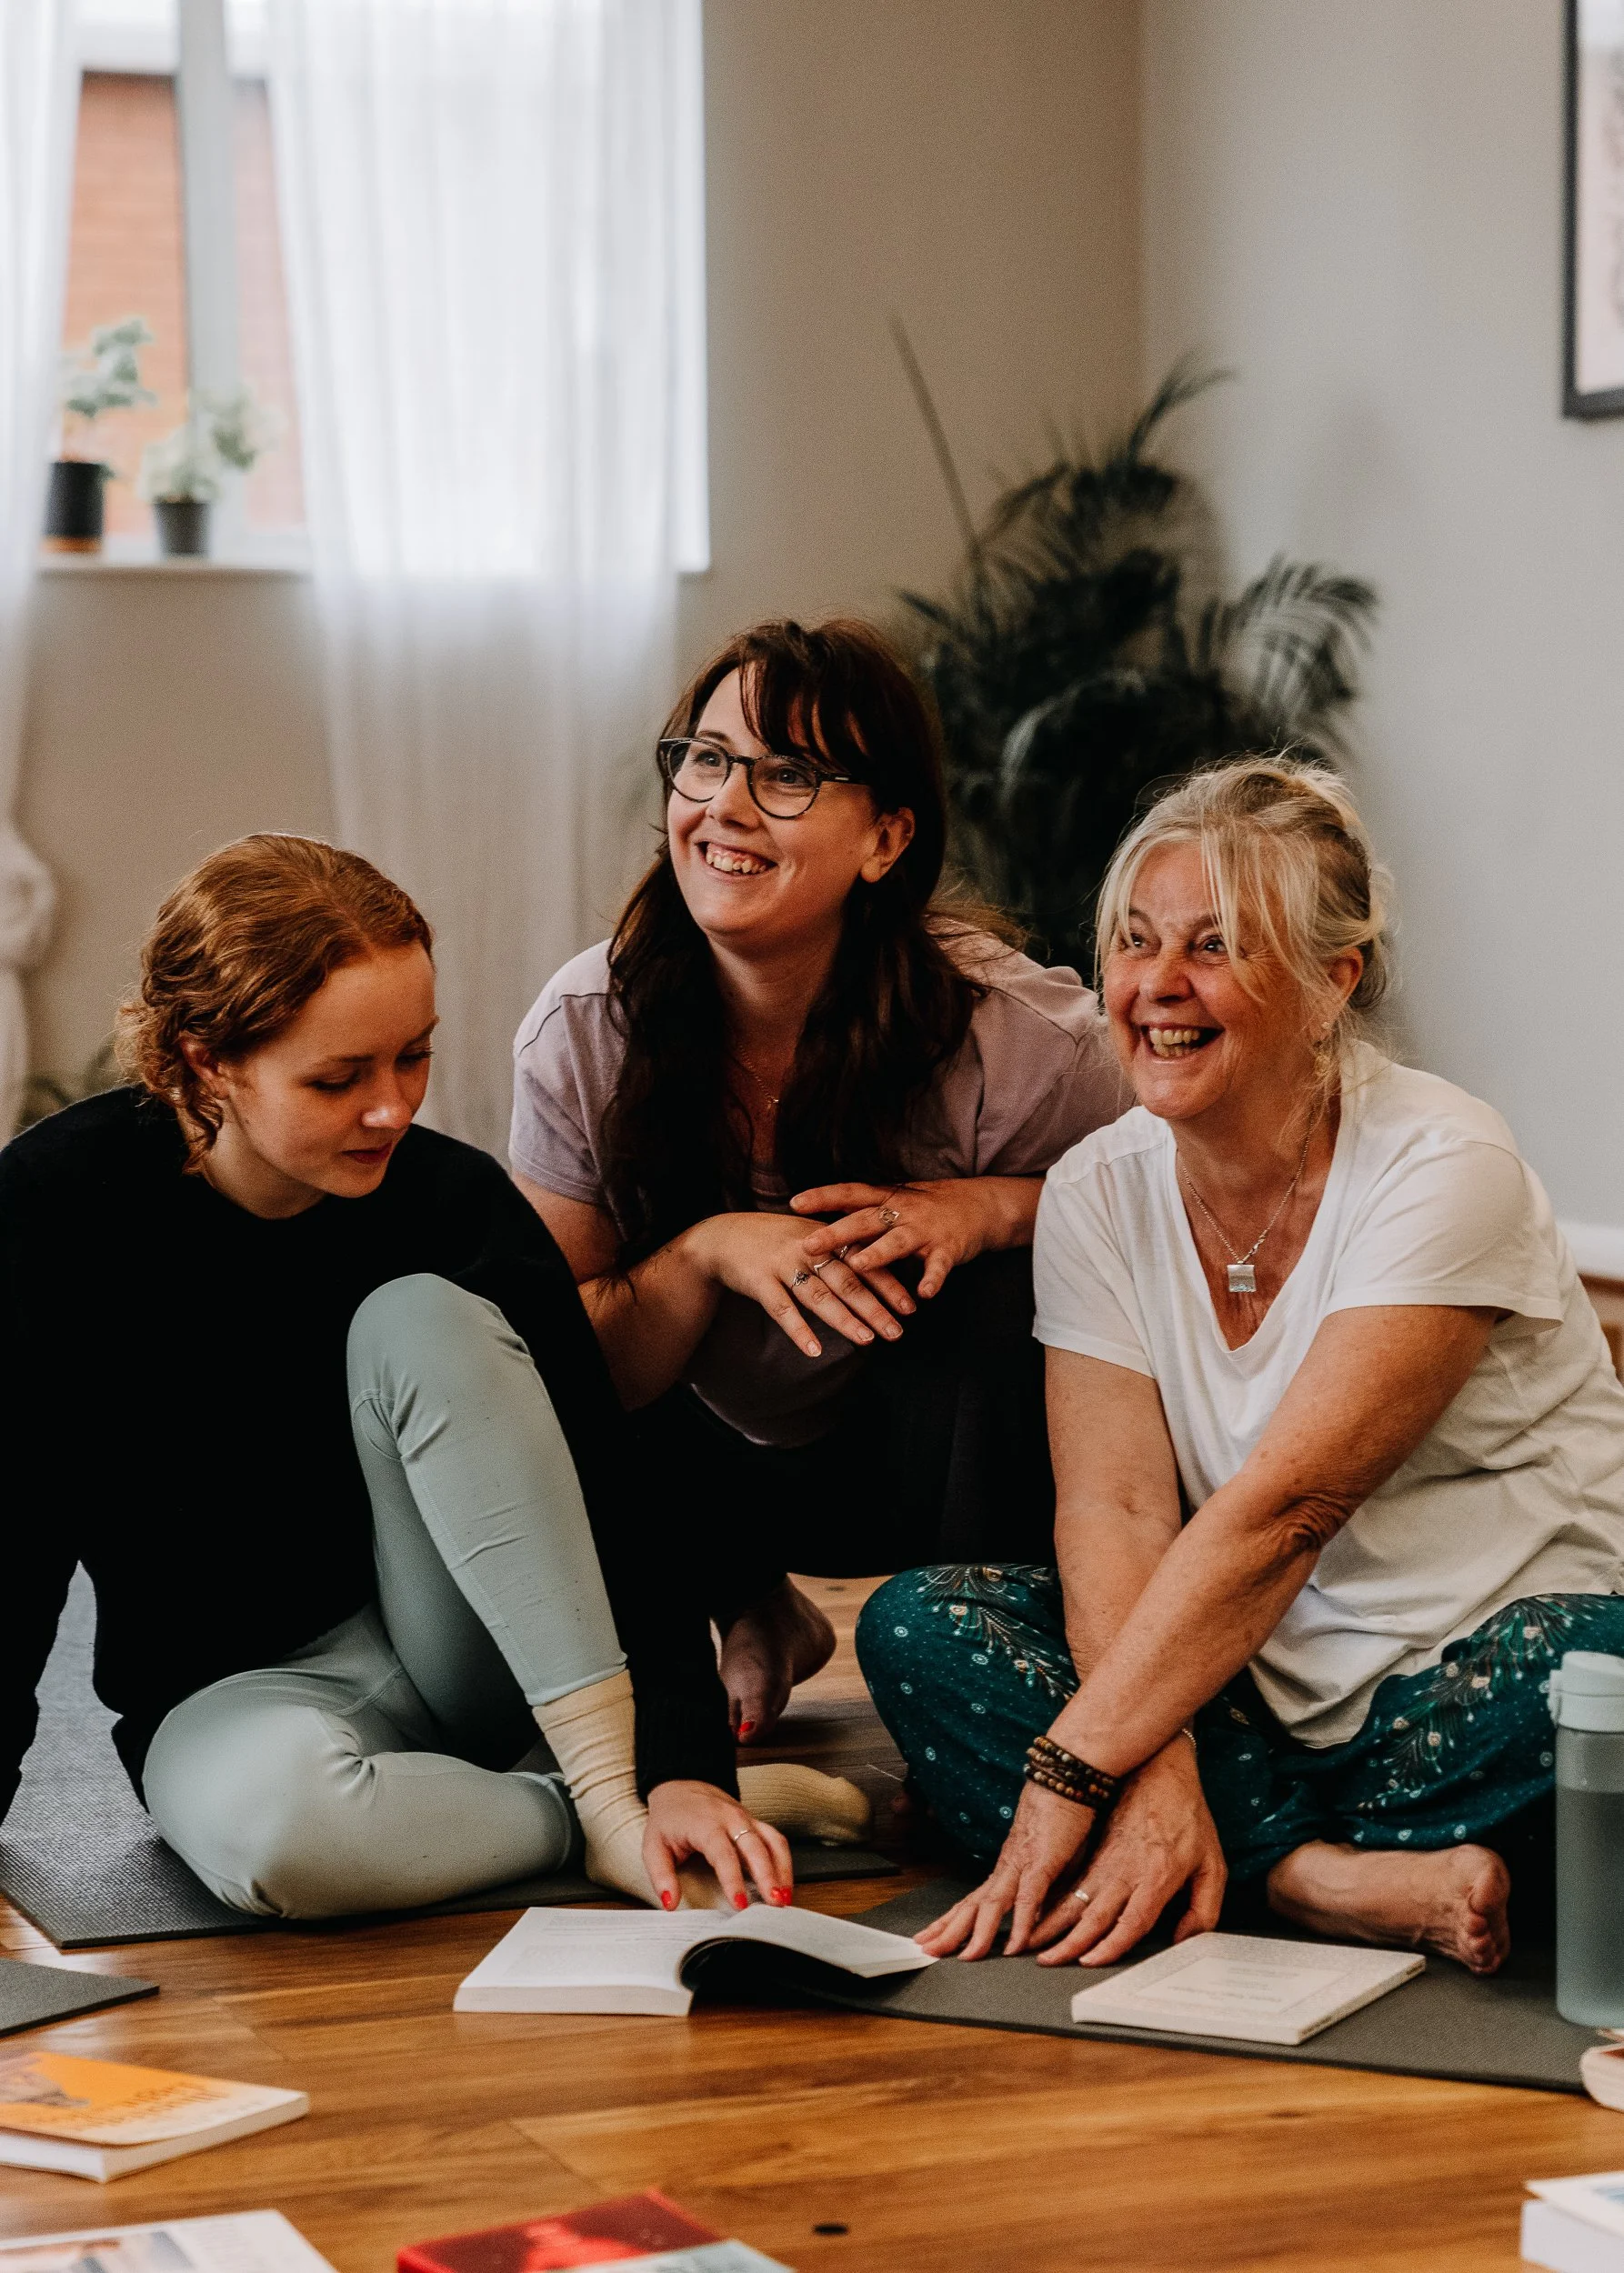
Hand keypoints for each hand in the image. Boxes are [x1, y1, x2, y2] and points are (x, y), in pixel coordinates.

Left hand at [644, 1780, 794, 1910]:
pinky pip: (776, 1839)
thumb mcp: (653, 1845)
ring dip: (782, 1869)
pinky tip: (784, 1882)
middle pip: (755, 1847)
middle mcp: (730, 1819)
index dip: (733, 1880)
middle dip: (767, 1876)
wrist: (681, 1785)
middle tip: (774, 1904)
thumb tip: (670, 1903)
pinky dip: (784, 1861)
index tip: (740, 1905)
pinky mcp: (754, 1822)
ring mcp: (746, 1819)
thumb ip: (661, 1876)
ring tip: (784, 1897)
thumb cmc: (669, 1819)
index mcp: (705, 1825)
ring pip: (772, 1841)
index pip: (723, 1854)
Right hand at [682, 1210, 910, 1357]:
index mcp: (825, 1238)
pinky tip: (814, 1350)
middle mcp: (808, 1248)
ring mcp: (783, 1264)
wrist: (723, 1237)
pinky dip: (799, 1331)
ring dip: (844, 1320)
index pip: (864, 1263)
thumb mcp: (810, 1238)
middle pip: (847, 1281)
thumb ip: (839, 1253)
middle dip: (874, 1308)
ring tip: (867, 1340)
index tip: (911, 1308)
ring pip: (819, 1296)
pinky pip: (782, 1309)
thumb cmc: (774, 1240)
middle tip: (898, 1332)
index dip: (889, 1285)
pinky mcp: (759, 1280)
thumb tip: (877, 1275)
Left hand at [791, 1179, 989, 1299]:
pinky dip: (932, 1279)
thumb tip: (822, 1218)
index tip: (794, 1203)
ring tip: (859, 1266)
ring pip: (898, 1241)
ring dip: (878, 1254)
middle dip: (836, 1233)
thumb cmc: (930, 1207)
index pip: (850, 1193)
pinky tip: (924, 1294)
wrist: (982, 1205)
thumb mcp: (896, 1202)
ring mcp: (926, 1229)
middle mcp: (903, 1210)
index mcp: (887, 1198)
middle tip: (808, 1246)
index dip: (822, 1197)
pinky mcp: (949, 1248)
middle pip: (865, 1220)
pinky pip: (939, 1266)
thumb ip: (864, 1212)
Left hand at [914, 1782, 1094, 1960]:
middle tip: (925, 1951)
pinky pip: (1028, 1897)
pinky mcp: (1042, 1861)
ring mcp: (1020, 1864)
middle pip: (970, 1906)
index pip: (971, 1900)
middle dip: (947, 1930)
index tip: (931, 1937)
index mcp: (1005, 1868)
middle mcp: (1006, 1867)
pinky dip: (1021, 1924)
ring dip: (977, 1934)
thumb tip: (1038, 1913)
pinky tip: (1016, 1946)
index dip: (950, 1921)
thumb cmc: (1059, 1815)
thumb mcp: (1048, 1858)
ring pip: (991, 1904)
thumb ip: (1041, 1885)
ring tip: (964, 1958)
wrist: (1065, 1778)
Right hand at [1023, 1738, 1224, 1966]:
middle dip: (1067, 1942)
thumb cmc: (1188, 1814)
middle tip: (1045, 1960)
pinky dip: (1053, 1898)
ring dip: (1052, 1921)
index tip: (1089, 1963)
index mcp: (1157, 1876)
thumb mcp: (1213, 1863)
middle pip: (1093, 1915)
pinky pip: (1072, 1880)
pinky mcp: (1096, 1847)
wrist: (1161, 1767)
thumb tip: (1184, 1939)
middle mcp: (1127, 1870)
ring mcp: (1108, 1858)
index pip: (1130, 1922)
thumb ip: (1205, 1908)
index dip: (1108, 1946)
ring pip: (1076, 1897)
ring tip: (1032, 1940)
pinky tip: (1040, 1910)